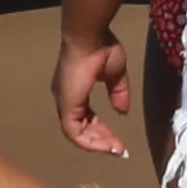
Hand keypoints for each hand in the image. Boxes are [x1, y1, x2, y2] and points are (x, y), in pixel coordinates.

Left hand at [54, 28, 134, 158]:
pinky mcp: (66, 107)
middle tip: (119, 149)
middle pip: (82, 128)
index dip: (101, 129)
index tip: (118, 139)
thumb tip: (122, 111)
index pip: (87, 117)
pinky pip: (75, 133)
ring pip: (77, 134)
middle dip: (102, 140)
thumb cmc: (101, 48)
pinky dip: (90, 142)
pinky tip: (107, 145)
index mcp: (75, 89)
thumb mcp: (115, 74)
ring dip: (98, 144)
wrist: (89, 37)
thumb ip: (118, 93)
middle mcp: (66, 98)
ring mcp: (64, 103)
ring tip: (116, 150)